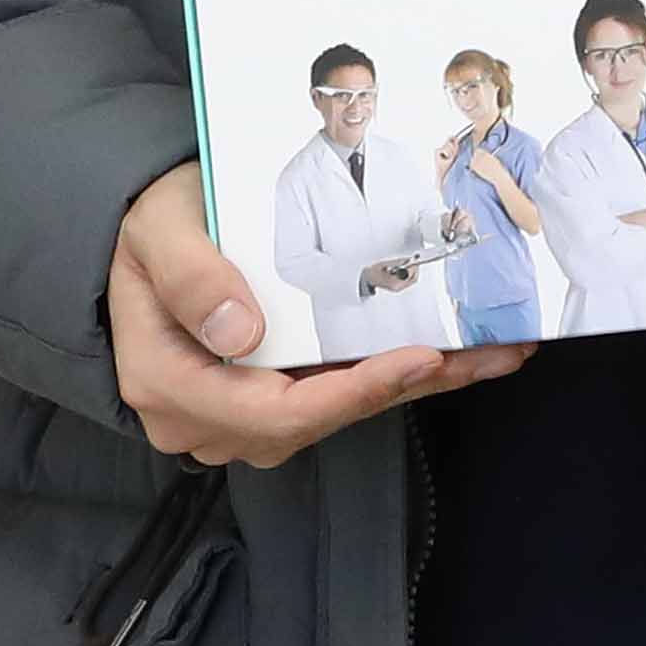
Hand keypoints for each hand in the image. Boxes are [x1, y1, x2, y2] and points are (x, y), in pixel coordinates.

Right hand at [109, 169, 515, 466]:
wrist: (150, 233)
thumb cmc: (154, 226)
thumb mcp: (159, 231)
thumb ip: (190, 276)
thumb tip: (239, 334)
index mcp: (166, 382)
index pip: (269, 412)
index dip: (351, 393)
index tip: (419, 359)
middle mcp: (204, 415)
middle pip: (316, 419)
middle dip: (405, 388)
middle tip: (488, 353)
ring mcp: (239, 412)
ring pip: (338, 411)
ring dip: (418, 384)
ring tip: (494, 352)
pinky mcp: (272, 396)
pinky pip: (339, 395)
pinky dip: (399, 376)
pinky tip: (461, 356)